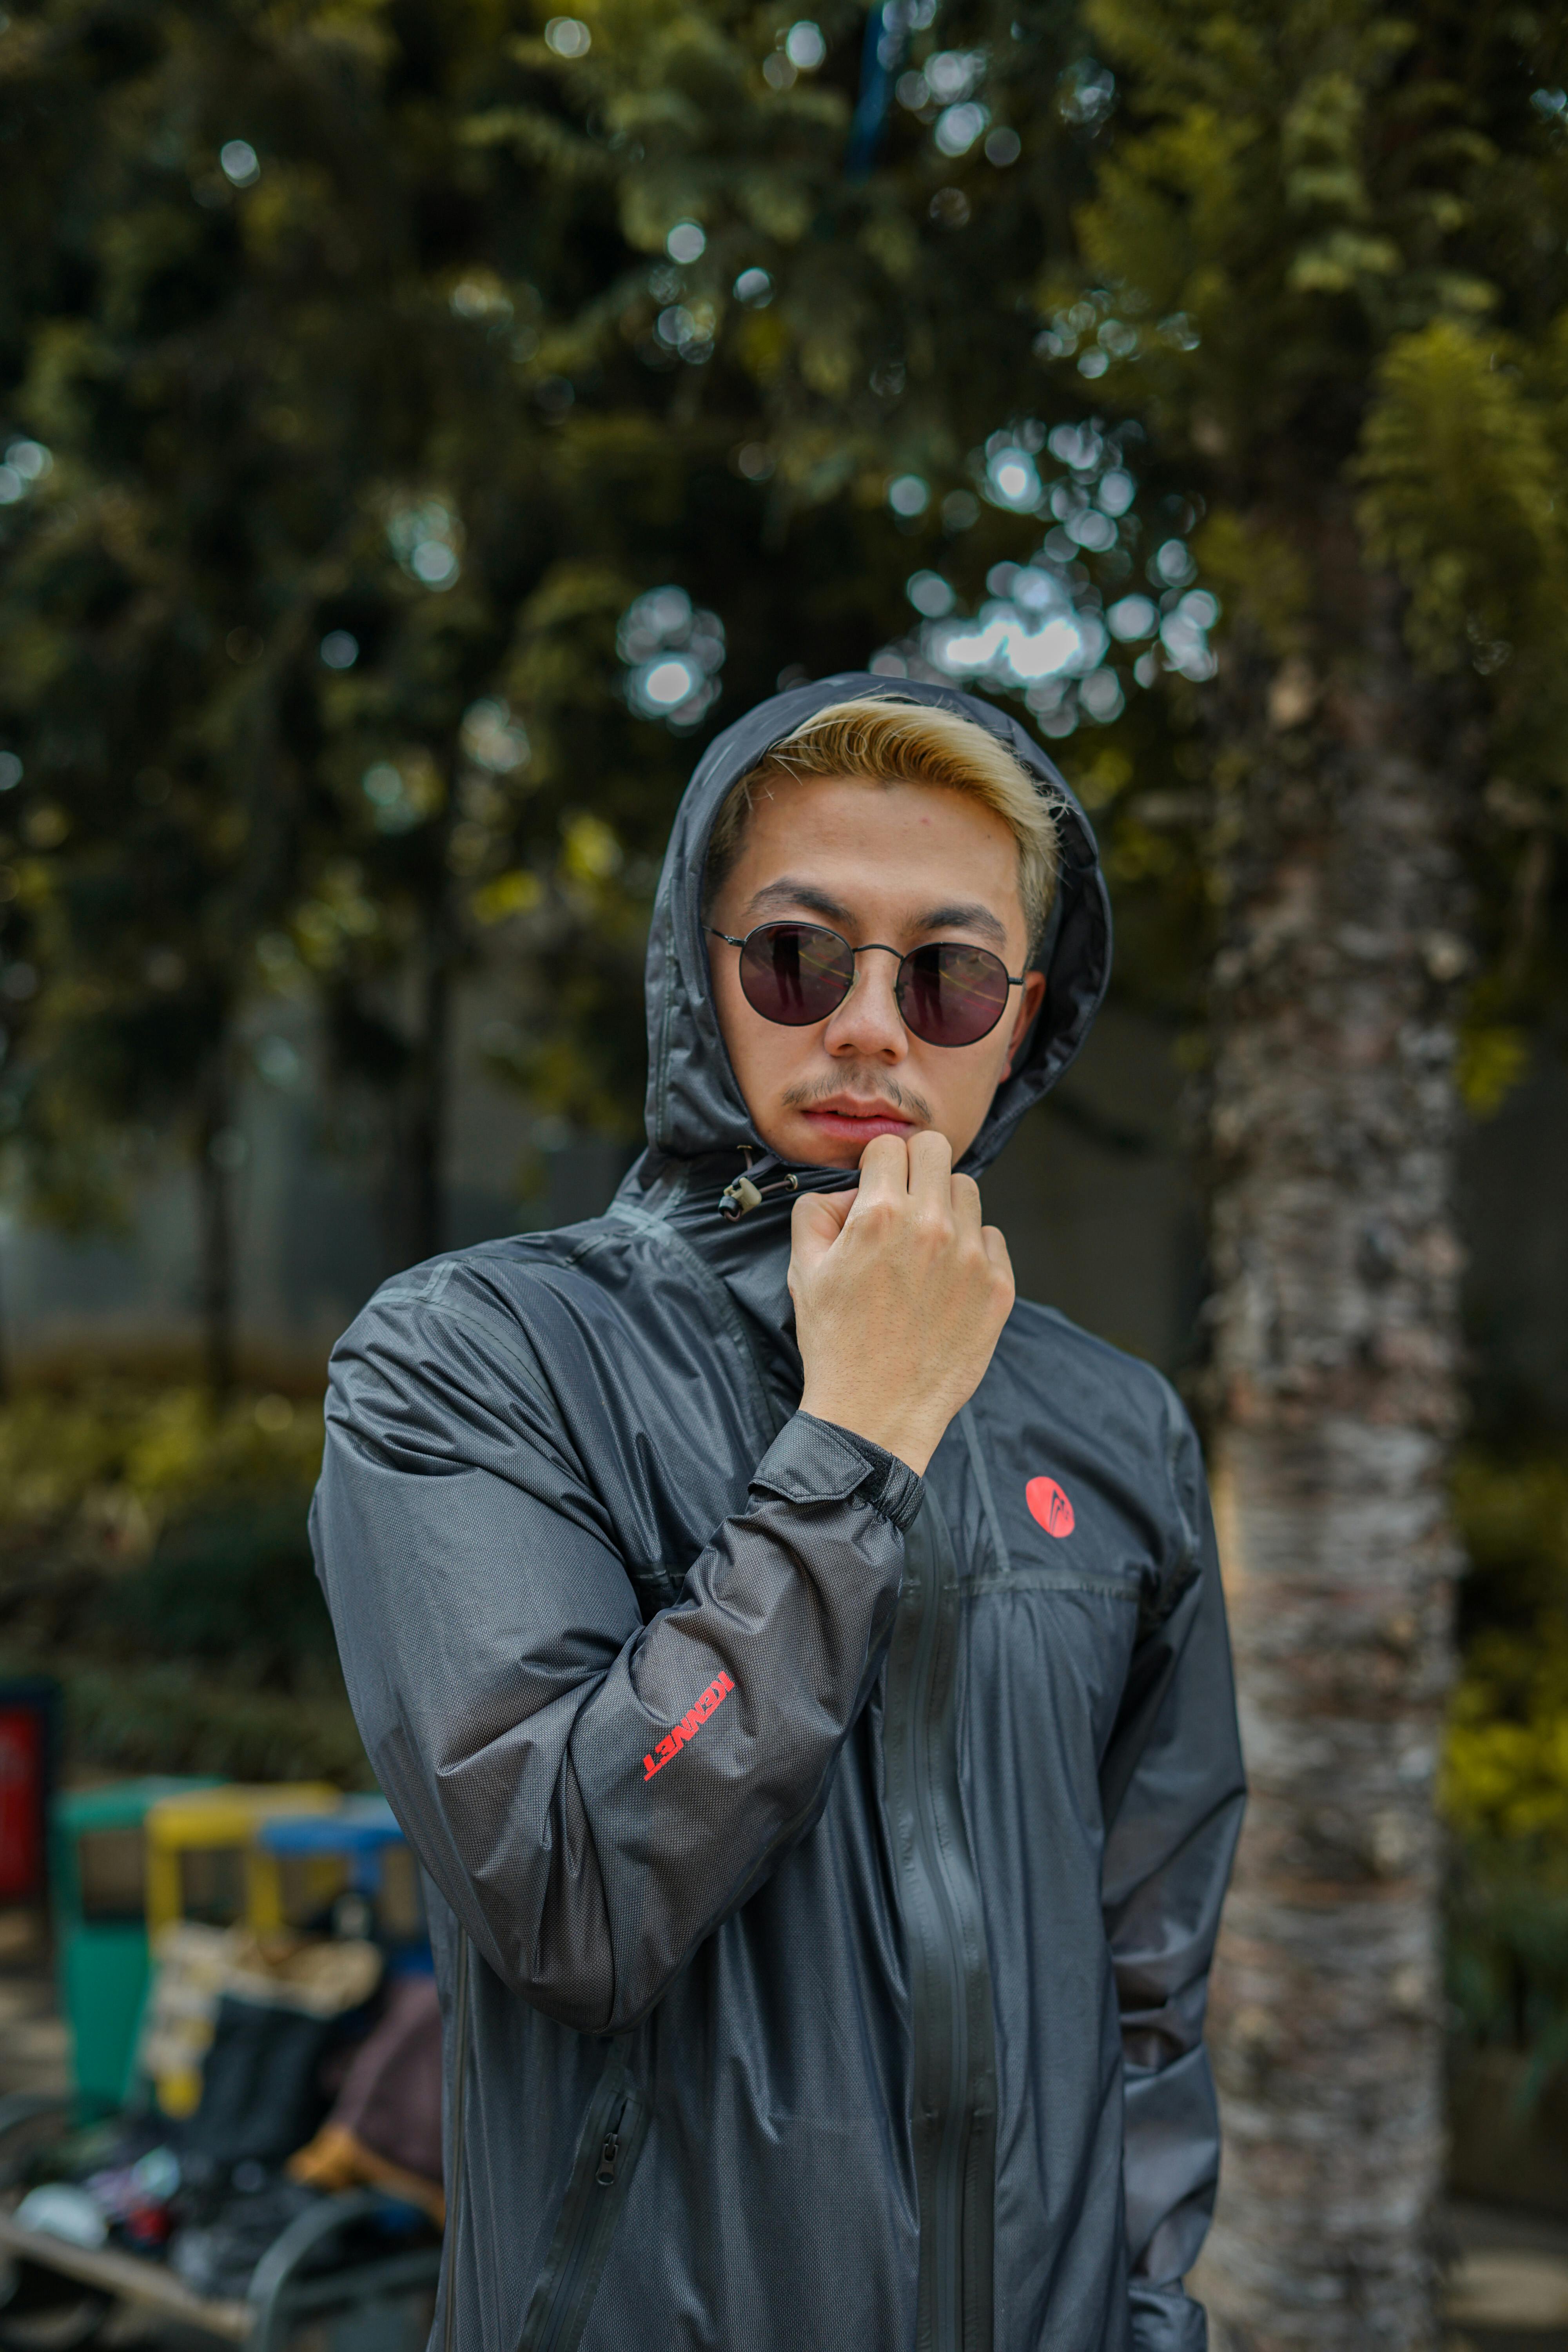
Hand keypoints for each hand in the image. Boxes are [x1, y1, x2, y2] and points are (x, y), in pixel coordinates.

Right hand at [787, 1130, 1014, 1476]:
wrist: (875, 1413)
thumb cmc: (835, 1343)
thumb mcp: (803, 1270)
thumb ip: (818, 1211)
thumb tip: (851, 1190)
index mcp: (880, 1215)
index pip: (889, 1145)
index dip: (876, 1164)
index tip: (875, 1188)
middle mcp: (931, 1227)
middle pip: (936, 1149)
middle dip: (915, 1166)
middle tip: (903, 1201)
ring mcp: (971, 1257)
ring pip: (967, 1191)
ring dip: (945, 1207)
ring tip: (924, 1248)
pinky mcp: (998, 1287)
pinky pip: (993, 1238)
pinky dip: (972, 1248)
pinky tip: (947, 1280)